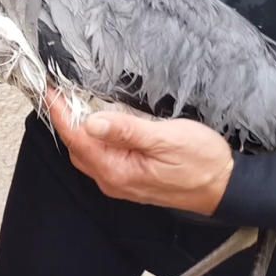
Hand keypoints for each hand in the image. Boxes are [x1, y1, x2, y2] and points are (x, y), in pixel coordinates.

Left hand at [48, 90, 232, 215]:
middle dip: (64, 119)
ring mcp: (120, 180)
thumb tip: (92, 122)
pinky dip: (93, 137)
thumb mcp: (166, 139)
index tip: (49, 90)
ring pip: (87, 152)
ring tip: (72, 100)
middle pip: (76, 147)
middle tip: (58, 89)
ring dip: (77, 127)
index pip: (77, 139)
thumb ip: (127, 131)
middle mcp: (113, 180)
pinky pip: (101, 155)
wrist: (225, 186)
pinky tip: (97, 120)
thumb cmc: (201, 161)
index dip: (60, 113)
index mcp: (117, 170)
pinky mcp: (129, 177)